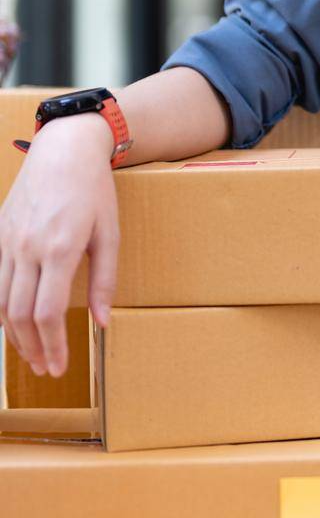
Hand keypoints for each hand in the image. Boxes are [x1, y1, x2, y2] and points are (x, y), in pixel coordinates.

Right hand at [0, 115, 119, 375]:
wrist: (64, 149)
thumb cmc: (93, 190)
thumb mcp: (110, 233)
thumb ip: (104, 279)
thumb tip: (102, 322)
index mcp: (58, 248)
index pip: (47, 312)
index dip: (52, 345)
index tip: (60, 366)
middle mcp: (26, 248)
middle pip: (19, 314)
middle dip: (32, 348)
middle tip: (45, 369)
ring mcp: (7, 241)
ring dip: (13, 334)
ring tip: (30, 353)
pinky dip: (0, 308)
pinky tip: (12, 323)